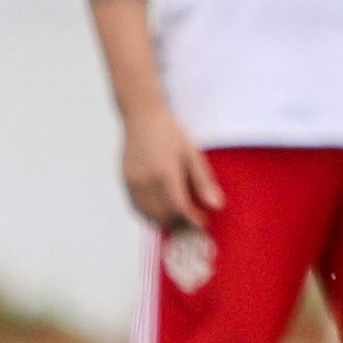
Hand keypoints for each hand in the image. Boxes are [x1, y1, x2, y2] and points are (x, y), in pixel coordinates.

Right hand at [119, 105, 223, 234]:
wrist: (142, 118)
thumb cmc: (171, 134)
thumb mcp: (193, 154)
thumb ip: (204, 182)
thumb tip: (217, 206)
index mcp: (165, 173)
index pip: (179, 208)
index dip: (192, 220)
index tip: (203, 223)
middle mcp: (146, 181)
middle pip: (163, 216)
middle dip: (180, 225)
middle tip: (194, 224)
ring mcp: (133, 182)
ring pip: (148, 215)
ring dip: (164, 222)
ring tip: (180, 220)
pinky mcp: (125, 182)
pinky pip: (136, 208)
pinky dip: (150, 215)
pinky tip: (162, 212)